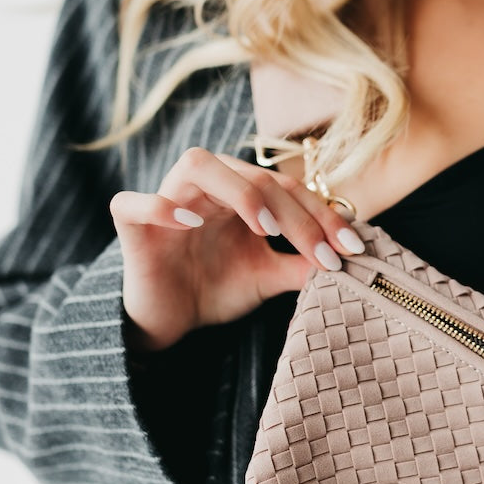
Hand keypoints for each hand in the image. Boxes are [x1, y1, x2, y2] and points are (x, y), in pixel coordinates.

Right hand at [110, 148, 364, 350]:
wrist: (168, 319)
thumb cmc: (215, 288)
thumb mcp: (267, 276)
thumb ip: (301, 264)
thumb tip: (348, 258)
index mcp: (239, 193)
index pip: (287, 188)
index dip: (322, 214)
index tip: (353, 247)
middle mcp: (205, 188)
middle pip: (254, 177)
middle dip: (295, 214)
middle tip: (323, 253)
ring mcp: (166, 199)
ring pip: (198, 165)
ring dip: (238, 192)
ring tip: (267, 228)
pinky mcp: (131, 223)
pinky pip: (134, 202)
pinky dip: (159, 206)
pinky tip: (190, 223)